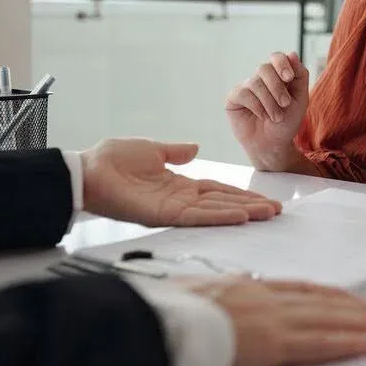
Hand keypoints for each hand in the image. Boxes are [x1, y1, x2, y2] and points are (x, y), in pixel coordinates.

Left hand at [81, 138, 280, 225]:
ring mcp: (174, 208)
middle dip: (250, 206)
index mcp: (180, 184)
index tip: (264, 197)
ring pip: (216, 212)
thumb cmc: (112, 159)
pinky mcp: (164, 214)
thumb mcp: (152, 149)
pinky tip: (240, 217)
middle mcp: (181, 199)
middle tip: (277, 210)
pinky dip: (219, 217)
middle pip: (223, 203)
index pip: (218, 190)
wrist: (87, 170)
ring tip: (268, 213)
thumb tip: (194, 148)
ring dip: (243, 213)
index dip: (241, 194)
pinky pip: (197, 216)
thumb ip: (175, 152)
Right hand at [179, 276, 365, 365]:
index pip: (300, 288)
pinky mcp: (273, 343)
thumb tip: (236, 285)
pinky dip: (346, 341)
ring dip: (360, 322)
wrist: (159, 322)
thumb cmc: (170, 312)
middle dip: (353, 307)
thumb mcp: (199, 292)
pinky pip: (319, 342)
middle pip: (321, 300)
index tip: (349, 297)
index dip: (328, 294)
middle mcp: (266, 298)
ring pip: (327, 318)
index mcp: (249, 287)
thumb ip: (224, 290)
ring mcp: (272, 319)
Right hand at [226, 52, 309, 168]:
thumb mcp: (301, 99)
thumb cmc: (287, 122)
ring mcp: (247, 86)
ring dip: (269, 102)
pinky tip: (261, 115)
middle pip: (264, 68)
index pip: (277, 57)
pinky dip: (256, 106)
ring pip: (255, 82)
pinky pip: (244, 93)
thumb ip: (300, 76)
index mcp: (278, 75)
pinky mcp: (234, 97)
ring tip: (276, 117)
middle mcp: (261, 78)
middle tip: (285, 103)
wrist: (273, 144)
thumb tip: (292, 53)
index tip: (289, 78)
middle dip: (277, 87)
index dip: (282, 64)